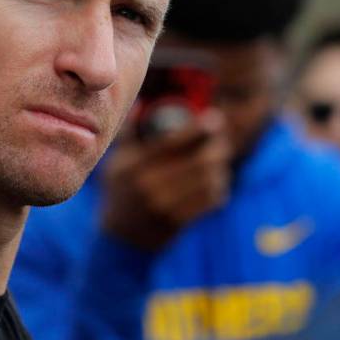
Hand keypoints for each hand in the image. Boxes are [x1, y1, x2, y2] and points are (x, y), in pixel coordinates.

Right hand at [99, 109, 233, 250]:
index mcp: (133, 164)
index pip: (173, 141)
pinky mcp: (178, 222)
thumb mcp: (116, 160)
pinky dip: (219, 188)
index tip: (214, 118)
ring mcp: (163, 205)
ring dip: (220, 168)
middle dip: (217, 147)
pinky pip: (210, 201)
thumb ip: (129, 133)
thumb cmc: (120, 190)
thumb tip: (143, 102)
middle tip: (223, 141)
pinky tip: (216, 182)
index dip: (198, 128)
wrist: (120, 238)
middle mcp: (148, 184)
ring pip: (208, 181)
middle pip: (198, 161)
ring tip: (220, 161)